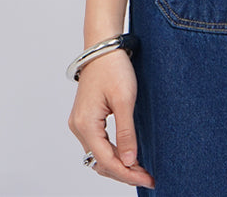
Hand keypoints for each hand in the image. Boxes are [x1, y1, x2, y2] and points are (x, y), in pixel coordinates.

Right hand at [69, 49, 154, 187]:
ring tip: (141, 169)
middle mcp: (78, 127)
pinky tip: (128, 155)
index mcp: (86, 124)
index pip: (107, 161)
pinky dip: (112, 153)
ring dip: (118, 165)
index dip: (128, 173)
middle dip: (124, 172)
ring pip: (98, 155)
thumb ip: (126, 133)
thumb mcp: (125, 100)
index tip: (148, 178)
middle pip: (100, 162)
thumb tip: (129, 162)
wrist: (103, 47)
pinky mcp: (86, 118)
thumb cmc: (113, 68)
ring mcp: (80, 123)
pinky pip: (98, 144)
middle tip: (148, 177)